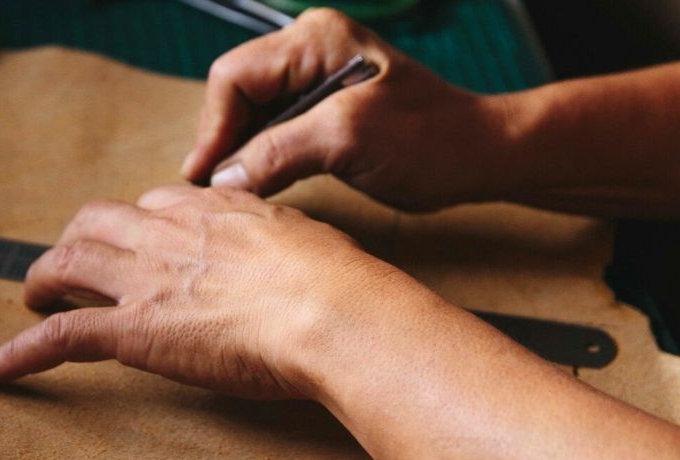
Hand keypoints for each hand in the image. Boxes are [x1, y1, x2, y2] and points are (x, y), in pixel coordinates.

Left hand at [0, 184, 402, 396]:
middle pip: (95, 222)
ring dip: (43, 280)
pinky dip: (17, 353)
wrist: (330, 312)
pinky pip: (57, 337)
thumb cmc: (336, 282)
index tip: (137, 246)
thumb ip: (277, 234)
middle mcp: (167, 233)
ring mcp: (144, 279)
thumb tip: (282, 244)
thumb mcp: (306, 238)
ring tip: (34, 300)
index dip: (135, 227)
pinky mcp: (132, 330)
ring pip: (65, 264)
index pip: (151, 206)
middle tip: (73, 269)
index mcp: (210, 209)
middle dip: (77, 242)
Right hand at [181, 8, 511, 211]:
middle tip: (212, 194)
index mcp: (313, 41)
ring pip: (251, 120)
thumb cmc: (429, 137)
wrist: (475, 156)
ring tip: (228, 197)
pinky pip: (273, 137)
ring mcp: (315, 86)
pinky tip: (256, 190)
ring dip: (239, 158)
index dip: (213, 128)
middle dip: (222, 143)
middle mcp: (308, 55)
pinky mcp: (322, 118)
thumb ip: (280, 150)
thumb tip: (223, 176)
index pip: (235, 77)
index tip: (204, 177)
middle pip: (237, 97)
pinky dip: (260, 164)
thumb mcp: (348, 138)